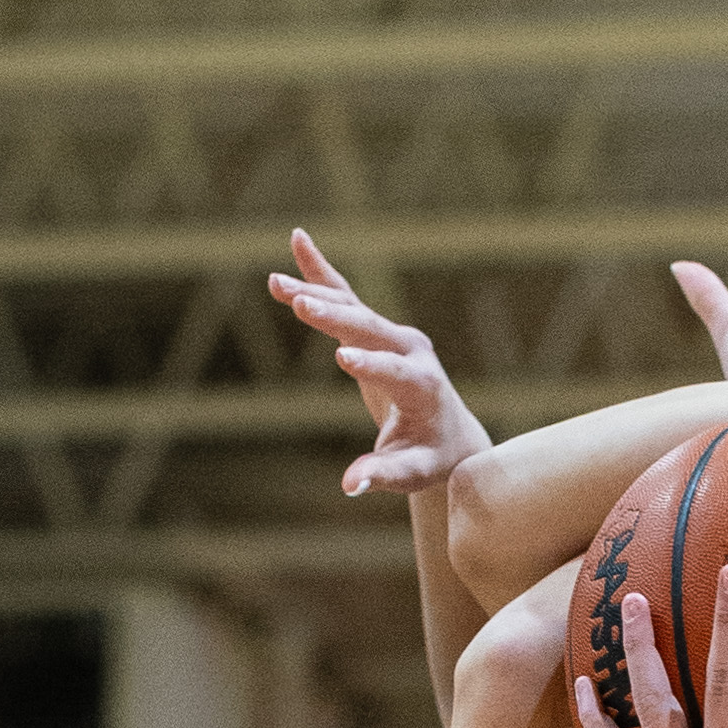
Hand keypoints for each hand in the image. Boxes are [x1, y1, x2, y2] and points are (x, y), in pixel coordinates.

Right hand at [267, 233, 492, 498]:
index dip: (370, 366)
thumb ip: (383, 477)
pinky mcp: (377, 328)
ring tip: (276, 284)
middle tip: (302, 305)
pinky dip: (321, 272)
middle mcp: (412, 350)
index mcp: (423, 386)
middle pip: (368, 329)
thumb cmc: (431, 458)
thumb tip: (350, 486)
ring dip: (315, 293)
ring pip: (352, 308)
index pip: (393, 372)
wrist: (450, 433)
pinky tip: (297, 241)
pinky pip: (347, 296)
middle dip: (335, 318)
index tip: (343, 358)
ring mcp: (394, 334)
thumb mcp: (411, 473)